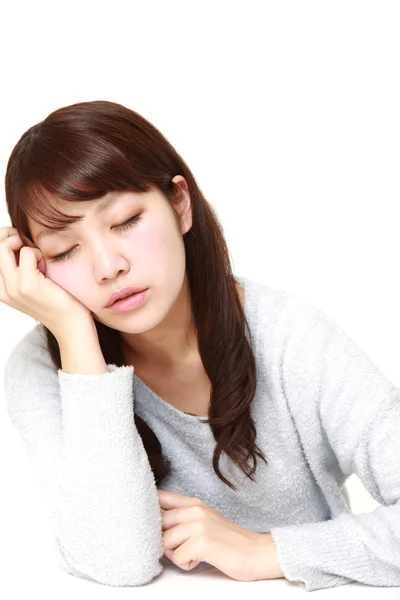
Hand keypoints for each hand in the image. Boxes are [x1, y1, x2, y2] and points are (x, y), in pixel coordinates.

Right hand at [0, 226, 91, 337]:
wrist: (71, 324)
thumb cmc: (56, 300)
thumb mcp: (31, 282)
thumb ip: (19, 265)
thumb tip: (14, 235)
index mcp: (0, 289)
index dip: (5, 241)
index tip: (21, 244)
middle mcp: (2, 289)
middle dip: (11, 235)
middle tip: (29, 243)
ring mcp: (13, 287)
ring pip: (4, 246)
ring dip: (24, 244)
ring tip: (38, 257)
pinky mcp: (28, 285)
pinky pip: (28, 252)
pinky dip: (38, 253)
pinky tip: (46, 266)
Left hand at [157, 489, 284, 581]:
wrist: (256, 553)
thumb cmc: (229, 541)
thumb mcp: (205, 520)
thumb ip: (182, 518)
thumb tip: (153, 523)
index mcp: (194, 503)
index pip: (160, 496)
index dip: (147, 506)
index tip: (142, 515)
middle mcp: (195, 510)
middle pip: (158, 523)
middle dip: (164, 540)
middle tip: (181, 547)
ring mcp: (198, 525)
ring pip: (165, 542)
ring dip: (176, 555)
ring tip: (194, 554)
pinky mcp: (202, 542)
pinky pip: (177, 558)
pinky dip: (186, 564)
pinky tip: (201, 560)